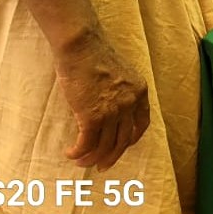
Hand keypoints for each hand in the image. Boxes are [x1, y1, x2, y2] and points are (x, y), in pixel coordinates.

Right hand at [54, 32, 150, 170]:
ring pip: (104, 146)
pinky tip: (71, 153)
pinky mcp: (92, 116)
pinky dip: (78, 152)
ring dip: (91, 158)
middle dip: (112, 156)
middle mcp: (129, 104)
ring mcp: (112, 111)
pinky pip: (86, 143)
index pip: (141, 124)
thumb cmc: (94, 55)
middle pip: (123, 140)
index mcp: (139, 92)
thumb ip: (120, 91)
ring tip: (81, 162)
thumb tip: (109, 107)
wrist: (82, 47)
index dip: (131, 140)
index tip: (122, 147)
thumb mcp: (119, 73)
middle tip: (102, 166)